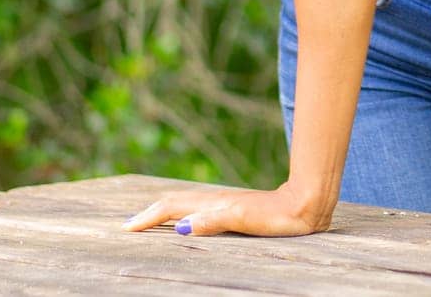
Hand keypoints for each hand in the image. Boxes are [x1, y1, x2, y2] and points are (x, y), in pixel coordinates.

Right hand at [121, 182, 332, 237]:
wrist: (304, 205)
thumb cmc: (275, 215)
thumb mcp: (242, 220)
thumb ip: (212, 221)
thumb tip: (179, 227)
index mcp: (212, 205)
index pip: (171, 209)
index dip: (148, 218)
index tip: (126, 228)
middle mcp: (215, 202)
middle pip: (175, 204)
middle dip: (150, 212)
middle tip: (128, 224)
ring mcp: (225, 204)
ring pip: (187, 206)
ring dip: (165, 212)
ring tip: (149, 221)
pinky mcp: (236, 209)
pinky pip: (201, 210)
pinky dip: (185, 214)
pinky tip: (189, 221)